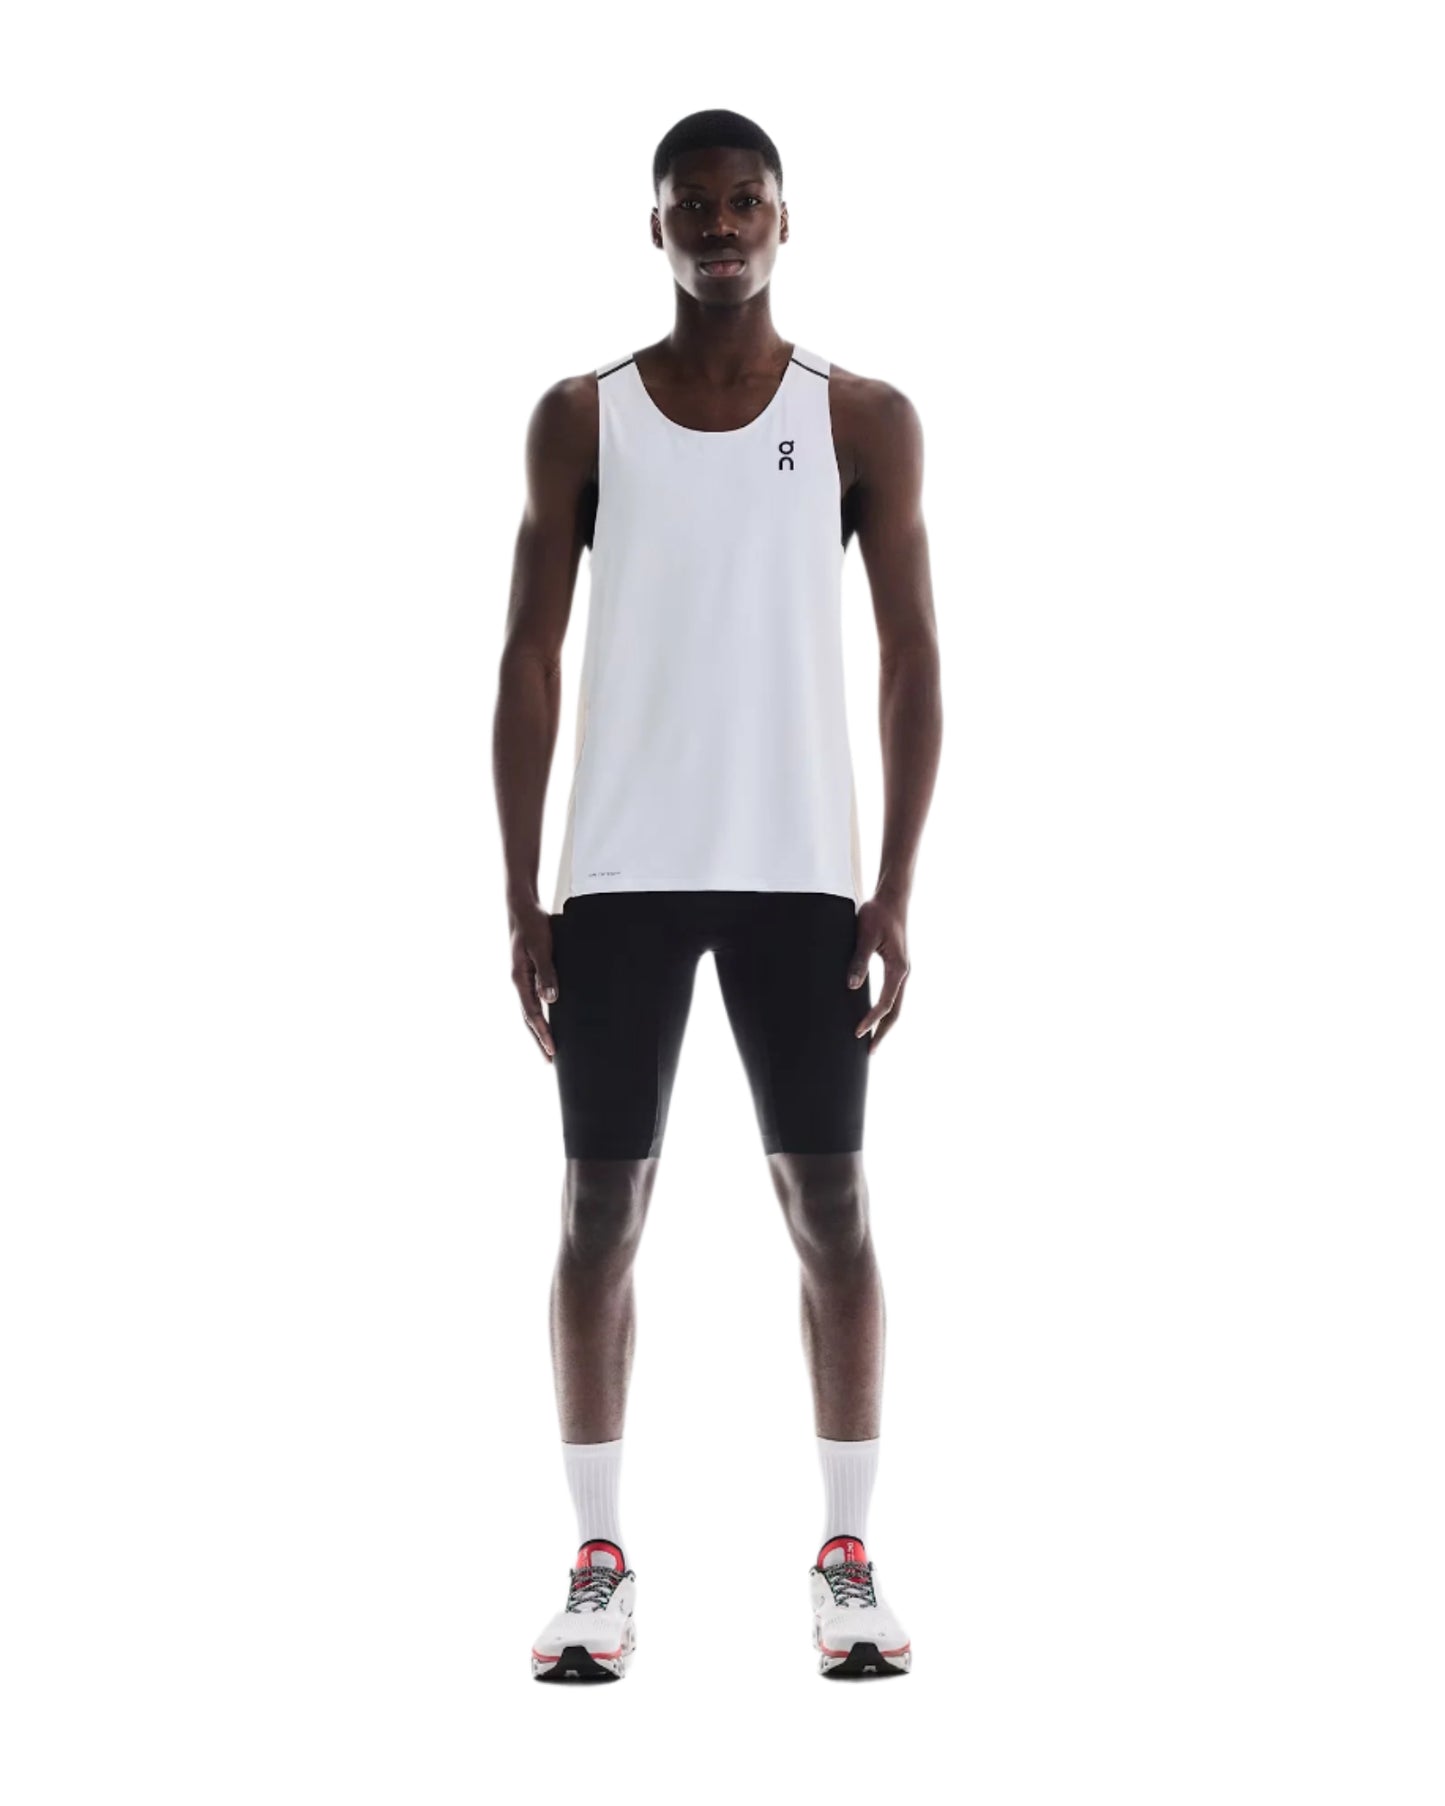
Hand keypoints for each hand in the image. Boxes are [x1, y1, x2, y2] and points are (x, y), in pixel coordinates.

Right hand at [510, 900, 558, 1061]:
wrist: (522, 907)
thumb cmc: (532, 925)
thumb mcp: (542, 947)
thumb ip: (547, 973)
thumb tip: (551, 1000)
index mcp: (520, 979)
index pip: (532, 1014)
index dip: (542, 1033)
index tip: (552, 1050)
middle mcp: (519, 982)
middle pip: (528, 1018)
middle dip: (539, 1039)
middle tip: (549, 1060)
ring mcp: (522, 978)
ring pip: (529, 1010)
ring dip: (538, 1029)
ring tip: (548, 1046)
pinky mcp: (527, 973)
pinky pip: (533, 999)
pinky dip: (539, 1013)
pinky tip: (549, 1017)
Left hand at [847, 889, 909, 1054]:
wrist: (893, 897)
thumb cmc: (878, 913)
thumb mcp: (865, 935)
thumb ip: (859, 960)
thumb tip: (852, 986)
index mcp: (898, 969)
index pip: (886, 1004)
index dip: (872, 1020)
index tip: (857, 1033)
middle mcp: (904, 973)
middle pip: (896, 1011)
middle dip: (883, 1032)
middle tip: (870, 1051)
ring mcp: (903, 970)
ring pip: (897, 1004)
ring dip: (885, 1023)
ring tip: (872, 1040)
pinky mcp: (897, 966)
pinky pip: (894, 995)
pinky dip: (886, 1010)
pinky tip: (874, 1015)